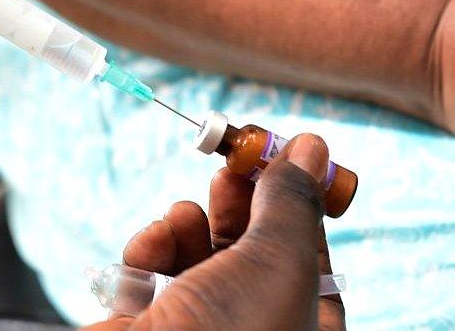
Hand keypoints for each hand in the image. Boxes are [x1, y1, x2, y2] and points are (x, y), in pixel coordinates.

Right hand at [85, 135, 345, 329]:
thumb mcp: (278, 259)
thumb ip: (292, 201)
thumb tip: (312, 147)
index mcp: (301, 329)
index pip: (313, 260)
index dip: (300, 207)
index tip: (284, 158)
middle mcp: (251, 328)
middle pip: (252, 252)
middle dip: (240, 204)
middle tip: (231, 163)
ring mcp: (196, 327)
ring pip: (198, 257)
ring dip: (189, 224)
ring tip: (185, 214)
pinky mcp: (146, 322)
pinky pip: (152, 273)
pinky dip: (151, 248)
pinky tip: (152, 242)